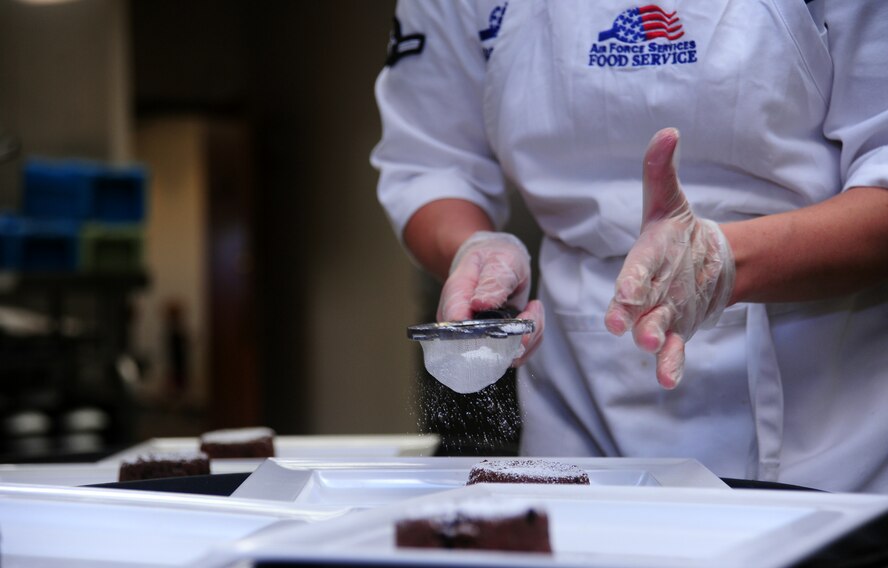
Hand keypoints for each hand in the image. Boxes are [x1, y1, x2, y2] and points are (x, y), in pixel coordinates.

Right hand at [438, 231, 544, 365]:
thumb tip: (481, 304)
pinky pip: (515, 355)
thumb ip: (492, 281)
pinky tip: (532, 315)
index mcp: (455, 301)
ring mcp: (477, 338)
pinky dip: (532, 339)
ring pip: (503, 357)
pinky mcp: (494, 345)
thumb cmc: (492, 259)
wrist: (493, 263)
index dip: (486, 334)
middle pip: (483, 351)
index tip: (515, 320)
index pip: (458, 328)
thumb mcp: (497, 261)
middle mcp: (461, 326)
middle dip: (516, 337)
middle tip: (531, 310)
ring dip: (528, 337)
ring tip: (533, 308)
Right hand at [605, 128, 734, 388]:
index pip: (632, 273)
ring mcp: (660, 313)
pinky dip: (669, 365)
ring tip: (653, 349)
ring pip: (652, 330)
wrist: (700, 260)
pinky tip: (668, 379)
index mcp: (643, 260)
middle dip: (631, 317)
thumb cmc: (676, 233)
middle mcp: (646, 291)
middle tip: (628, 330)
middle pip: (635, 307)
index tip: (624, 298)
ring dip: (652, 342)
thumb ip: (662, 172)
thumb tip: (668, 132)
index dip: (627, 286)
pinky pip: (671, 350)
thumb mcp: (671, 201)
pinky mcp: (676, 330)